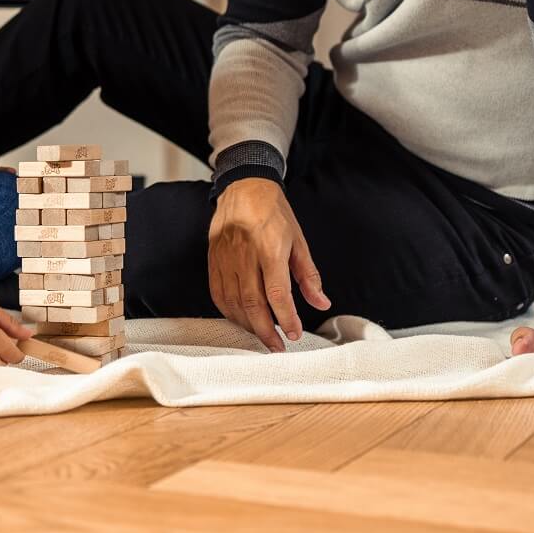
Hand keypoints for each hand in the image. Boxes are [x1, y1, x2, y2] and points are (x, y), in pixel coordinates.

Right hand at [208, 178, 329, 351]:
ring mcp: (225, 256)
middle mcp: (245, 253)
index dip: (286, 317)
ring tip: (262, 336)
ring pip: (232, 301)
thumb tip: (321, 302)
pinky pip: (217, 292)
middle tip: (277, 346)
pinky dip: (228, 311)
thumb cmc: (274, 212)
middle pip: (252, 302)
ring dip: (247, 324)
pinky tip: (241, 320)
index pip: (277, 292)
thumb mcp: (299, 240)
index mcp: (270, 247)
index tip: (294, 334)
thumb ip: (308, 275)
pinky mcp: (212, 257)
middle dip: (266, 330)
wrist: (244, 186)